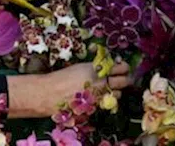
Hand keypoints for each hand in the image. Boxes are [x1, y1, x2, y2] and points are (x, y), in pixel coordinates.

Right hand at [7, 60, 131, 118]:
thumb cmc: (63, 77)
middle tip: (121, 78)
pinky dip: (105, 100)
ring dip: (116, 91)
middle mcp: (101, 83)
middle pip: (124, 82)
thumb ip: (97, 68)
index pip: (122, 68)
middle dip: (125, 79)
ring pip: (118, 94)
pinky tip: (98, 96)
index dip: (123, 67)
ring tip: (108, 88)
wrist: (49, 93)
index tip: (121, 67)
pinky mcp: (95, 107)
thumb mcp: (81, 67)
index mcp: (98, 69)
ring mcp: (99, 96)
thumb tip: (110, 66)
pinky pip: (106, 103)